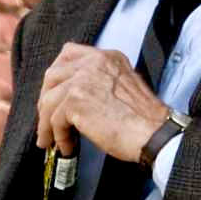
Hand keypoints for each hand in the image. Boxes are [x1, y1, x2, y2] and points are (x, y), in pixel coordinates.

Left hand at [35, 43, 170, 163]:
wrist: (154, 134)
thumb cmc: (143, 120)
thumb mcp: (123, 86)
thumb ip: (99, 82)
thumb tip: (72, 98)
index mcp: (107, 57)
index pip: (69, 53)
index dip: (56, 75)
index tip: (52, 92)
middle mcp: (93, 63)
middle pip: (52, 75)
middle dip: (46, 100)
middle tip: (46, 120)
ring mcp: (83, 79)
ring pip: (49, 100)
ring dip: (46, 123)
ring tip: (51, 140)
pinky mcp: (76, 101)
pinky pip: (54, 119)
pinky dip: (57, 136)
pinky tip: (66, 146)